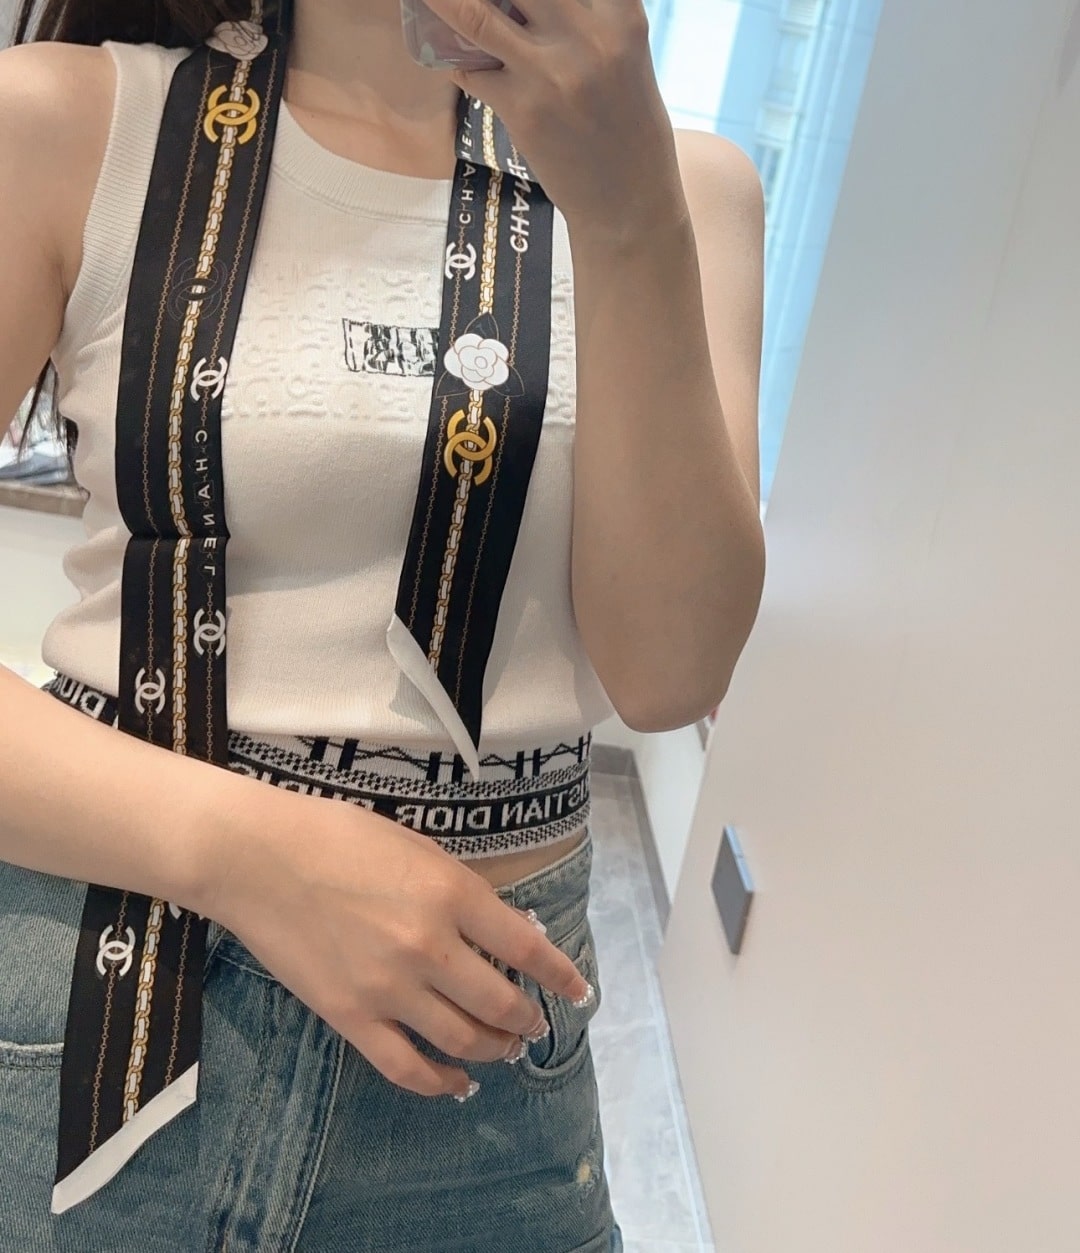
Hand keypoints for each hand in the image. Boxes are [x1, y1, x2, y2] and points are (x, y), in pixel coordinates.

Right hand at [203, 786, 591, 1098]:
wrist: (256, 857)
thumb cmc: (337, 835)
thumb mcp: (416, 846)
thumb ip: (460, 891)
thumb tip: (502, 930)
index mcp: (450, 894)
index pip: (526, 947)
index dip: (561, 975)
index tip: (579, 991)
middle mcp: (429, 947)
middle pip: (501, 1003)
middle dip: (526, 1019)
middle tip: (533, 1023)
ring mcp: (389, 988)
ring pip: (462, 1040)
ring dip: (494, 1049)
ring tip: (504, 1049)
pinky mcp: (350, 1017)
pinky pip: (406, 1067)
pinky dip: (439, 1082)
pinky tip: (456, 1082)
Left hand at [423, 0, 687, 236]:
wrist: (629, 202)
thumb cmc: (628, 127)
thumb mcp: (625, 55)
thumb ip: (587, 17)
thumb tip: (521, 1)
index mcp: (621, 15)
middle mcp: (587, 36)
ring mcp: (550, 74)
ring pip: (477, 14)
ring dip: (445, 1)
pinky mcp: (522, 110)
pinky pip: (469, 68)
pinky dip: (452, 55)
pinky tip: (449, 50)